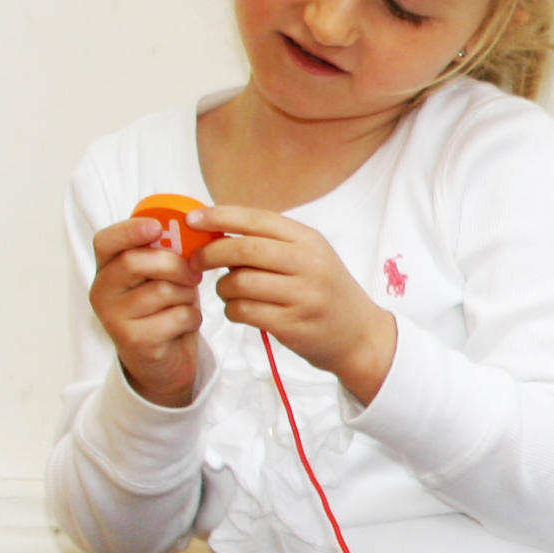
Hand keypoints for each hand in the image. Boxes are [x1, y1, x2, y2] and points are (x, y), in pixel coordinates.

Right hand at [88, 215, 204, 406]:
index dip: (130, 230)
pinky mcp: (136, 341)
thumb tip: (193, 232)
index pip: (105, 241)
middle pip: (135, 261)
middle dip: (174, 264)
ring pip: (162, 290)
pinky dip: (192, 318)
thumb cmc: (164, 310)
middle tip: (194, 273)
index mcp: (106, 270)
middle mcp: (102, 292)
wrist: (162, 363)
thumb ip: (166, 255)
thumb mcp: (162, 278)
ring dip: (188, 295)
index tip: (156, 227)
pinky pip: (177, 316)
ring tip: (185, 303)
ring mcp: (114, 318)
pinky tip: (184, 324)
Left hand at [188, 206, 398, 405]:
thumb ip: (270, 242)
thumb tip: (215, 230)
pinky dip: (232, 310)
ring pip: (239, 283)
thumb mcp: (310, 257)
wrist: (360, 335)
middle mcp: (309, 265)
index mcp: (309, 241)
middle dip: (209, 253)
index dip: (219, 216)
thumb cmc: (325, 292)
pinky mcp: (293, 325)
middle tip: (196, 261)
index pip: (256, 220)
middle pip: (243, 250)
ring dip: (222, 288)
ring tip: (229, 292)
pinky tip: (241, 310)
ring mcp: (303, 296)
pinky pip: (244, 312)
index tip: (193, 220)